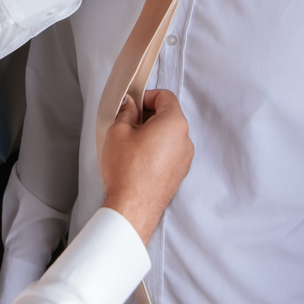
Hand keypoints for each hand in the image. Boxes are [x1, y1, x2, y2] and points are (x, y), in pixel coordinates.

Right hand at [100, 90, 193, 244]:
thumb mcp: (118, 130)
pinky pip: (169, 153)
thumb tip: (129, 105)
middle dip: (148, 115)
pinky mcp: (179, 174)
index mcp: (174, 123)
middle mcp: (185, 140)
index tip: (133, 103)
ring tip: (130, 144)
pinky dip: (156, 150)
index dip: (146, 96)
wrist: (132, 207)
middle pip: (168, 116)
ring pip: (169, 136)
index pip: (165, 96)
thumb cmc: (127, 170)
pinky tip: (137, 160)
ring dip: (152, 134)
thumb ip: (126, 111)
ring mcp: (184, 159)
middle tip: (127, 123)